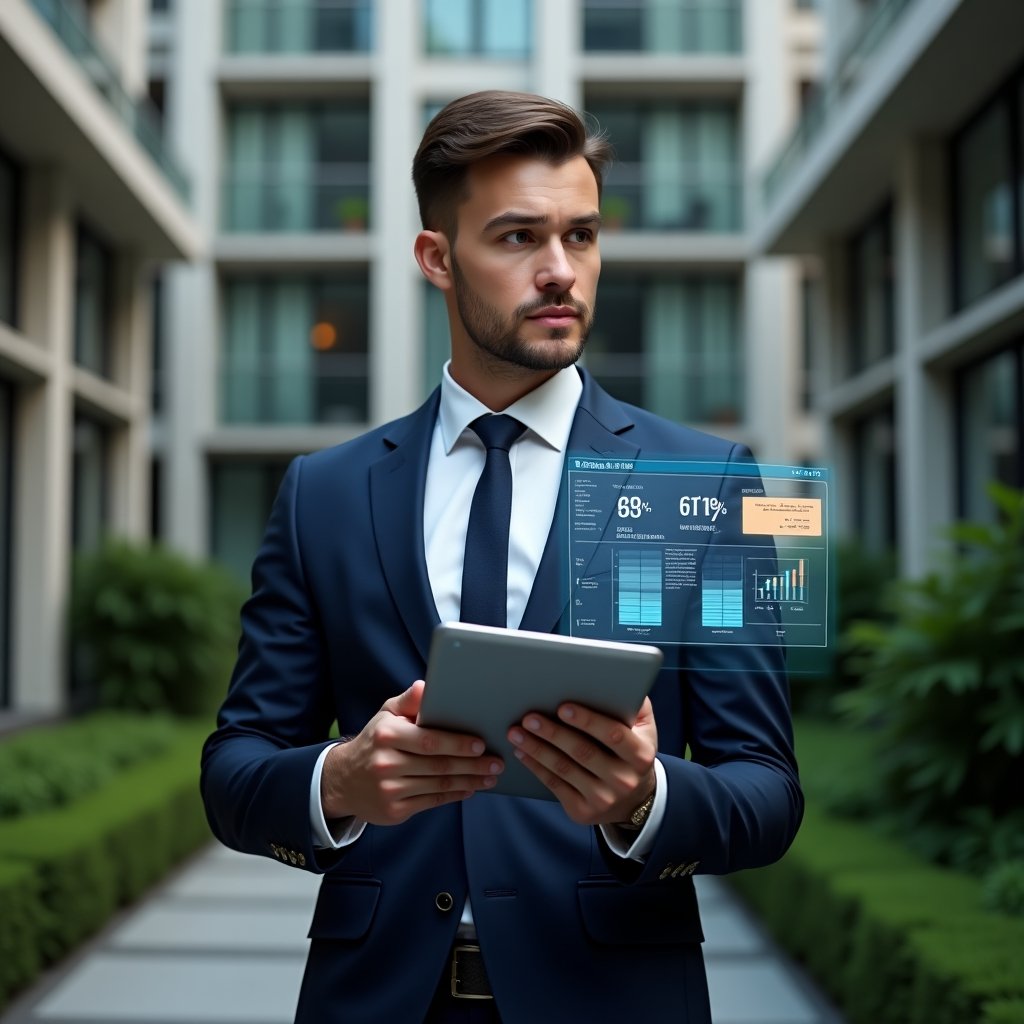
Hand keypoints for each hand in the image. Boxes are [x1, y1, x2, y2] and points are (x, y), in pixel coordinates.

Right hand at [320, 680, 502, 825]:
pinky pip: (432, 801)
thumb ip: (408, 701)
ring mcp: (390, 789)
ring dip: (470, 781)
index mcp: (387, 735)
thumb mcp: (386, 715)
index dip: (457, 743)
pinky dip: (454, 795)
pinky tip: (470, 788)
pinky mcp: (394, 810)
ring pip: (439, 785)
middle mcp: (387, 763)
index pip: (429, 740)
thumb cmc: (374, 741)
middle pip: (439, 765)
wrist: (343, 780)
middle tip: (497, 762)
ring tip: (490, 775)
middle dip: (473, 764)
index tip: (480, 744)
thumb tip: (426, 686)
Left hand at [507, 697, 657, 825]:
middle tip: (529, 717)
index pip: (613, 734)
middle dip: (553, 733)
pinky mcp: (583, 811)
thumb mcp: (642, 725)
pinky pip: (554, 786)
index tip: (563, 707)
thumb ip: (633, 701)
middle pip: (583, 753)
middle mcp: (624, 780)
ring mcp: (603, 800)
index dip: (588, 721)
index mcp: (641, 754)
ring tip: (516, 732)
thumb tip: (614, 675)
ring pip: (564, 770)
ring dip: (536, 749)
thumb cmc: (630, 747)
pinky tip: (522, 752)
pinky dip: (535, 767)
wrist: (633, 798)